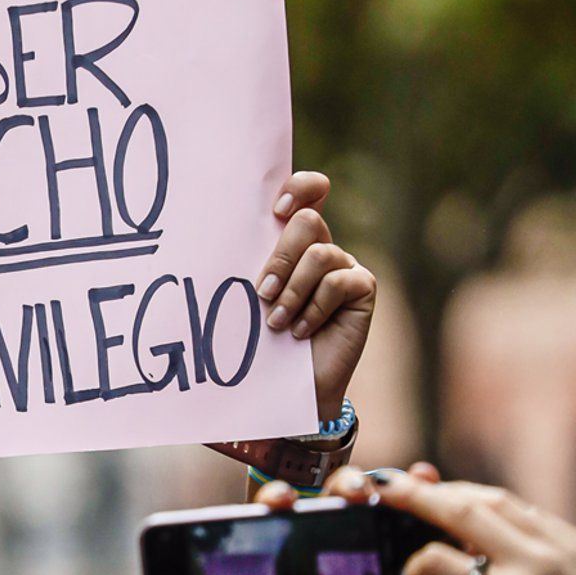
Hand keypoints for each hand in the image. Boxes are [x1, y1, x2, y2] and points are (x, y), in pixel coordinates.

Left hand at [256, 172, 376, 422]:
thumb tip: (213, 236)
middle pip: (307, 221)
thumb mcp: (249, 297)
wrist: (288, 385)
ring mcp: (345, 265)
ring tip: (276, 321)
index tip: (277, 210)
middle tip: (262, 291)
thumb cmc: (262, 338)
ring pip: (320, 254)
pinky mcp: (362, 288)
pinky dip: (314, 309)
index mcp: (293, 240)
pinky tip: (301, 331)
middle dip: (280, 257)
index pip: (308, 191)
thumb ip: (247, 264)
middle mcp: (322, 246)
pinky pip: (338, 282)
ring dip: (292, 290)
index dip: (299, 188)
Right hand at [328, 465, 575, 574]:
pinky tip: (478, 508)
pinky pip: (528, 509)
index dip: (414, 570)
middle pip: (463, 511)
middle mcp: (535, 562)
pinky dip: (495, 503)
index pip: (440, 564)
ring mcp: (563, 544)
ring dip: (454, 490)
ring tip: (424, 489)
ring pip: (496, 499)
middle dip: (417, 495)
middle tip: (384, 485)